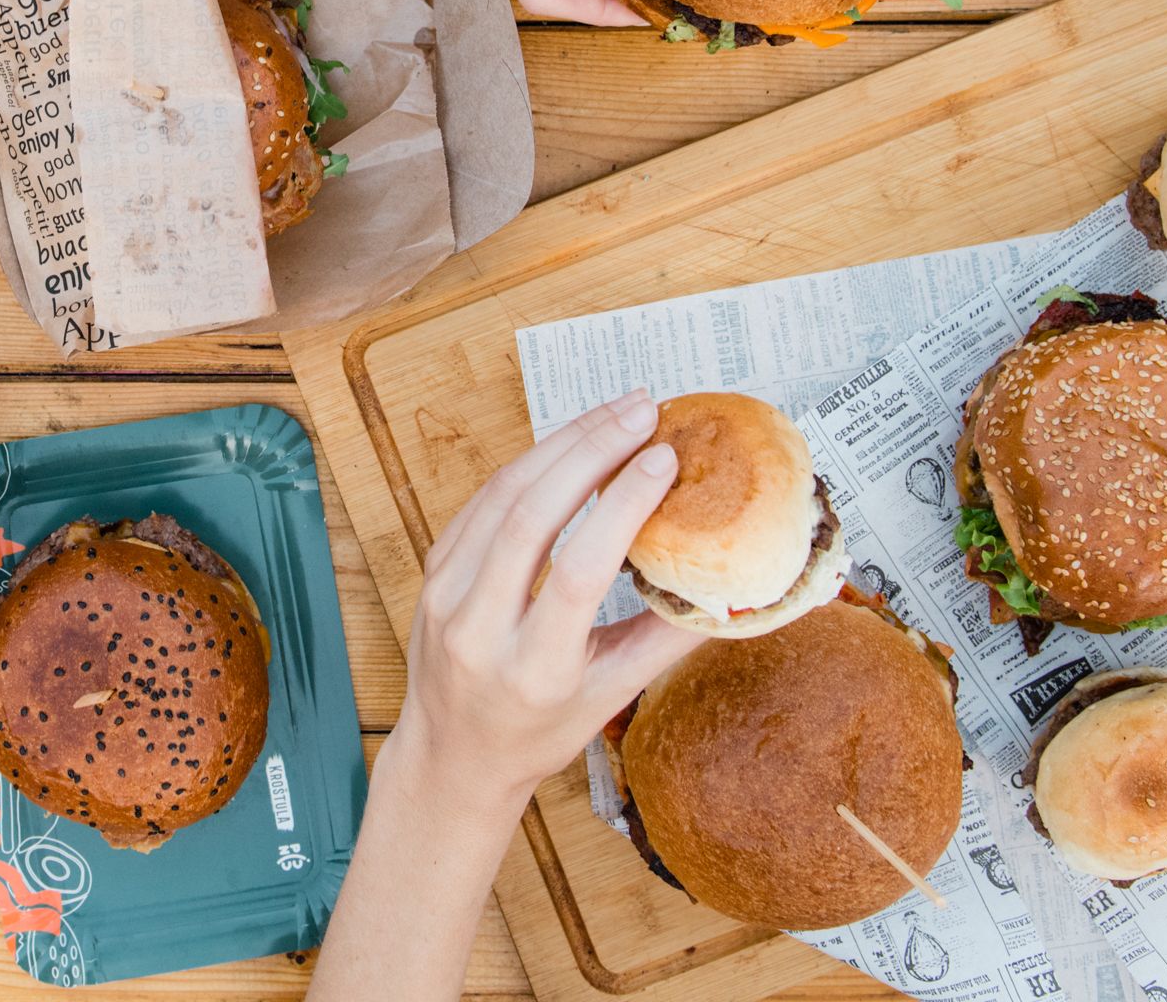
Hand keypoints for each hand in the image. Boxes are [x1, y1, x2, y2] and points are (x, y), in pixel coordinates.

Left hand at [391, 391, 697, 815]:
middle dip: (591, 452)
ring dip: (562, 444)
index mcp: (532, 668)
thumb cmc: (539, 732)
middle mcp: (478, 627)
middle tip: (643, 410)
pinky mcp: (433, 570)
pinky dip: (530, 464)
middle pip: (532, 517)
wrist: (451, 756)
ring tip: (617, 412)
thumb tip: (733, 584)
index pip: (578, 572)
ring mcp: (445, 594)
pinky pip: (483, 501)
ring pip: (502, 496)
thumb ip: (666, 638)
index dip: (620, 508)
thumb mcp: (611, 699)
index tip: (663, 459)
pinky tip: (572, 440)